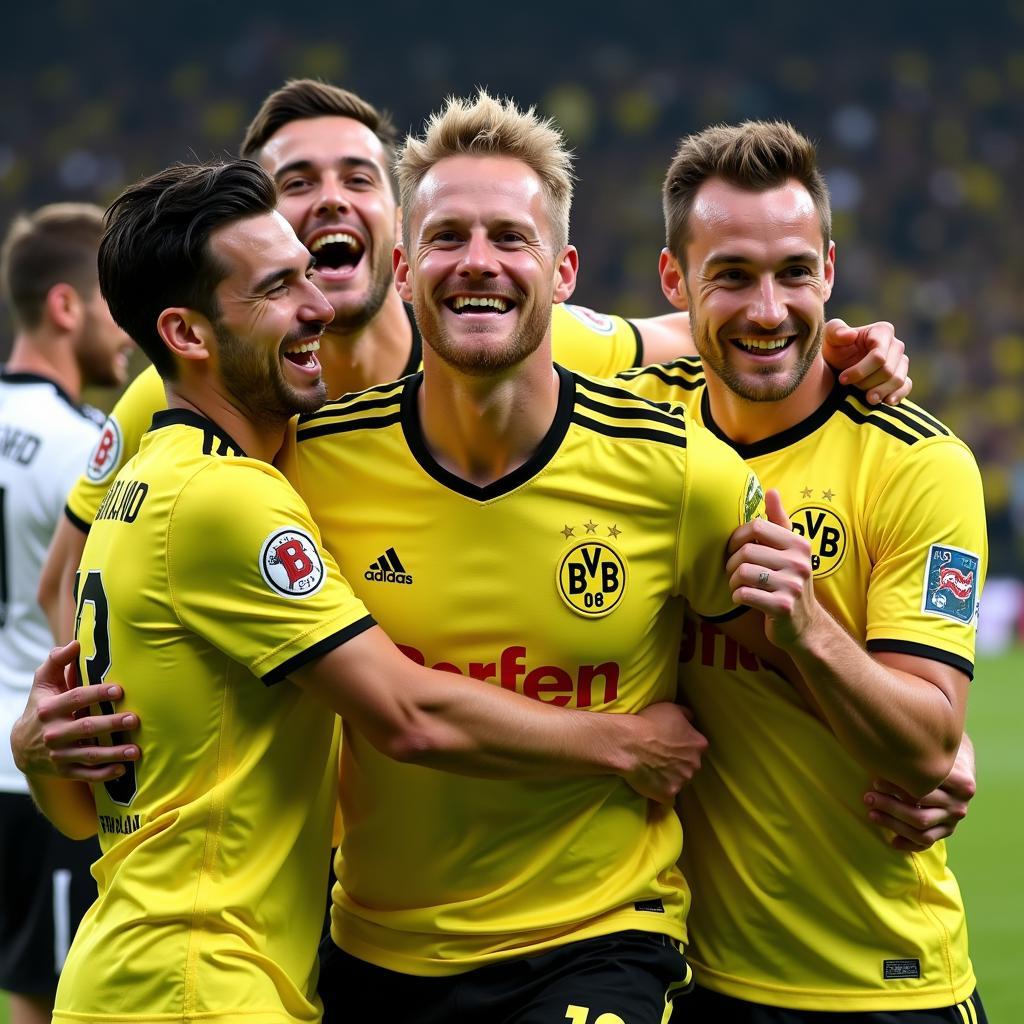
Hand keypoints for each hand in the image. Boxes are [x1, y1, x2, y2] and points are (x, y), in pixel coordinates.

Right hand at [10, 641, 139, 782]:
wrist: (22, 746)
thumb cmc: (42, 706)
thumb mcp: (43, 683)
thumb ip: (56, 661)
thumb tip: (75, 643)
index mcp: (50, 709)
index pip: (76, 699)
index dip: (97, 694)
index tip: (120, 690)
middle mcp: (53, 732)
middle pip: (85, 728)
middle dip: (111, 724)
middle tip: (134, 719)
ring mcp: (59, 754)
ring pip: (89, 754)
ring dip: (113, 753)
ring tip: (136, 751)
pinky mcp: (64, 771)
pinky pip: (86, 774)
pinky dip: (104, 774)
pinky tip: (123, 770)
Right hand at [622, 702, 707, 803]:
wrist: (629, 744)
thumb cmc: (650, 722)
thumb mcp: (672, 708)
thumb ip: (687, 715)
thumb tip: (691, 720)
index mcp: (699, 744)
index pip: (697, 746)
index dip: (684, 744)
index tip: (671, 743)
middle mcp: (695, 765)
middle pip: (690, 765)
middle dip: (679, 762)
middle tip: (661, 756)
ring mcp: (682, 782)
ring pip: (680, 781)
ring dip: (671, 777)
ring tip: (653, 770)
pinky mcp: (668, 795)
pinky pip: (667, 797)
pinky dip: (661, 792)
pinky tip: (651, 786)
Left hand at [726, 490, 820, 648]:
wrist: (805, 625)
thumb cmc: (789, 582)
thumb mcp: (790, 550)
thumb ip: (779, 521)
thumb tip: (771, 491)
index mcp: (799, 544)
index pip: (756, 526)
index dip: (737, 538)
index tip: (734, 550)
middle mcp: (799, 562)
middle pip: (745, 551)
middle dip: (731, 563)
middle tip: (734, 573)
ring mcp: (793, 585)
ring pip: (743, 572)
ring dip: (733, 581)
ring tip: (739, 586)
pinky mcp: (783, 606)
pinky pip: (745, 594)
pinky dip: (737, 596)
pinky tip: (744, 598)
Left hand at [823, 318, 910, 404]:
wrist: (837, 365)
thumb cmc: (834, 348)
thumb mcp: (829, 337)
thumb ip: (835, 331)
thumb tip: (850, 335)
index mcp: (882, 331)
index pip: (878, 356)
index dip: (860, 371)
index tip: (842, 379)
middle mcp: (896, 345)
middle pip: (887, 370)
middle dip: (867, 382)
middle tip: (851, 388)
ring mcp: (901, 362)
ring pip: (897, 380)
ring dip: (881, 392)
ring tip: (867, 399)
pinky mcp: (902, 377)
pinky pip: (906, 386)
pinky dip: (898, 395)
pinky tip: (887, 402)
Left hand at [865, 737, 976, 850]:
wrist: (955, 762)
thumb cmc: (937, 749)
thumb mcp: (935, 745)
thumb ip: (920, 748)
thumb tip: (884, 740)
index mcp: (962, 785)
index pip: (926, 791)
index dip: (898, 788)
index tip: (875, 780)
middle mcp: (959, 806)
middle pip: (920, 813)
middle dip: (890, 806)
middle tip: (867, 796)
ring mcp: (952, 821)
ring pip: (920, 830)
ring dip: (892, 823)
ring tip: (870, 813)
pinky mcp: (944, 831)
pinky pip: (925, 843)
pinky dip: (907, 843)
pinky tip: (890, 840)